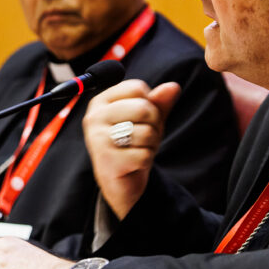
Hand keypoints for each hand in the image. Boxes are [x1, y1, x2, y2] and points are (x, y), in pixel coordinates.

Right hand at [83, 79, 180, 218]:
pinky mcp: (108, 162)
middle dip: (154, 125)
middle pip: (143, 108)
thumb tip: (173, 87)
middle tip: (143, 138)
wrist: (121, 182)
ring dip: (152, 144)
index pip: (137, 88)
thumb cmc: (133, 144)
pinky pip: (144, 155)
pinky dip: (146, 160)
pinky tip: (135, 163)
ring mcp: (98, 140)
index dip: (150, 103)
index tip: (140, 119)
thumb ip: (159, 102)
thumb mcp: (148, 119)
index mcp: (101, 102)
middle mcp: (95, 118)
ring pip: (146, 132)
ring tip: (139, 150)